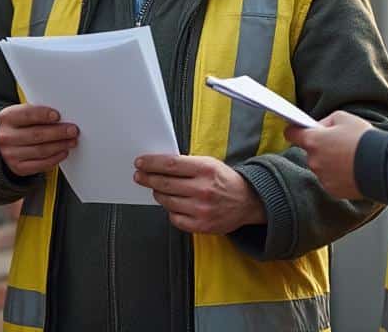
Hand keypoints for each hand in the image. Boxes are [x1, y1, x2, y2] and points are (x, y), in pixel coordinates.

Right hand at [0, 104, 78, 176]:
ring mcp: (10, 154)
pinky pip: (40, 164)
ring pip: (41, 150)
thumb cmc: (21, 125)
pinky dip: (55, 159)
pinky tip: (63, 152)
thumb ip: (38, 112)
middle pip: (36, 134)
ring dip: (60, 145)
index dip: (43, 115)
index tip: (58, 116)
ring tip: (72, 141)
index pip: (26, 115)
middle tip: (73, 130)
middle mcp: (6, 137)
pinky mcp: (18, 167)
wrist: (6, 144)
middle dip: (58, 132)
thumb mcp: (23, 113)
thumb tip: (63, 116)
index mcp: (7, 118)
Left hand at [133, 154, 265, 233]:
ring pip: (166, 201)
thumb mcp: (210, 164)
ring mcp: (201, 209)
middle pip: (164, 183)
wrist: (248, 201)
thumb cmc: (225, 181)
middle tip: (139, 176)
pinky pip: (174, 218)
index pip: (170, 165)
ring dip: (158, 194)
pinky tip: (173, 204)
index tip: (140, 163)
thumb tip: (159, 165)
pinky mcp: (201, 225)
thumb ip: (187, 164)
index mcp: (206, 169)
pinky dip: (170, 210)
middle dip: (147, 178)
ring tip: (158, 190)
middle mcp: (203, 189)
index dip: (151, 164)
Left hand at [284, 111, 371, 199]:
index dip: (295, 130)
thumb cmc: (364, 139)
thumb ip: (326, 121)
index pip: (291, 134)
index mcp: (313, 140)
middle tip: (339, 144)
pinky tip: (352, 169)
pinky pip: (330, 180)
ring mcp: (322, 177)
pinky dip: (338, 175)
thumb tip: (320, 127)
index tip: (298, 130)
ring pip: (321, 166)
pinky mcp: (332, 190)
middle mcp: (313, 160)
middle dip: (321, 147)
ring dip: (330, 162)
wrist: (382, 165)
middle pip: (310, 151)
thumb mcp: (344, 118)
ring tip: (350, 157)